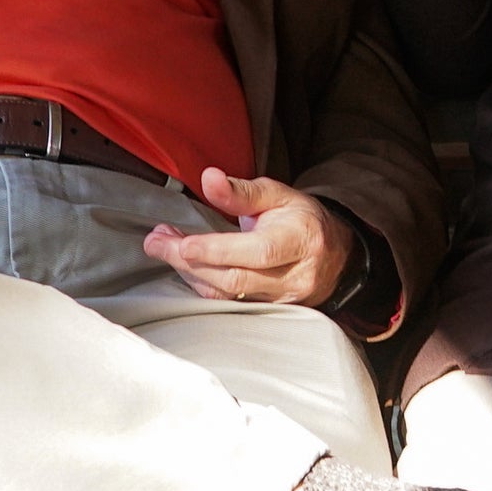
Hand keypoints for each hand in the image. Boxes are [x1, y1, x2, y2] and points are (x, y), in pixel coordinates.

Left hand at [143, 167, 356, 307]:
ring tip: (164, 247)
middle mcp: (292, 276)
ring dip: (189, 273)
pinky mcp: (268, 311)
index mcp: (298, 240)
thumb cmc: (302, 220)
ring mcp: (281, 300)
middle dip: (189, 262)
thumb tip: (209, 179)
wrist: (335, 255)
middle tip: (156, 241)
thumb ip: (242, 191)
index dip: (214, 250)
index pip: (256, 252)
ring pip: (227, 295)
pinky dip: (202, 284)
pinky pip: (228, 303)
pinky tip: (186, 266)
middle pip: (234, 278)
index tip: (179, 242)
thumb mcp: (279, 195)